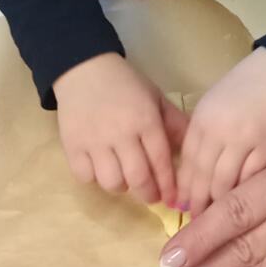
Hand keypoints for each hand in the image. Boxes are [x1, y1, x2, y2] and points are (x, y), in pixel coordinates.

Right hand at [54, 53, 186, 204]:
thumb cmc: (125, 83)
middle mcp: (120, 134)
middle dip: (148, 194)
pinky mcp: (72, 145)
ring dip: (122, 186)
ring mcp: (94, 141)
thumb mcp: (155, 97)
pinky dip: (95, 178)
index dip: (168, 184)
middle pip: (138, 178)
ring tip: (125, 178)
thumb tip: (193, 151)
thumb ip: (174, 123)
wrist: (83, 68)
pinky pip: (86, 177)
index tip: (172, 198)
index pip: (161, 161)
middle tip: (152, 196)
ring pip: (112, 182)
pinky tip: (101, 168)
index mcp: (145, 120)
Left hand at [175, 49, 265, 217]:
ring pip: (225, 182)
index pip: (187, 162)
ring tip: (218, 221)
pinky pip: (252, 179)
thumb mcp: (212, 106)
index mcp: (201, 120)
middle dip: (197, 202)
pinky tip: (242, 206)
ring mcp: (245, 140)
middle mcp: (219, 131)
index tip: (181, 207)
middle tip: (197, 224)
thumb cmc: (241, 90)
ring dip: (219, 204)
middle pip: (202, 176)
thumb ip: (201, 137)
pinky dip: (245, 194)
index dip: (183, 188)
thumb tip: (192, 176)